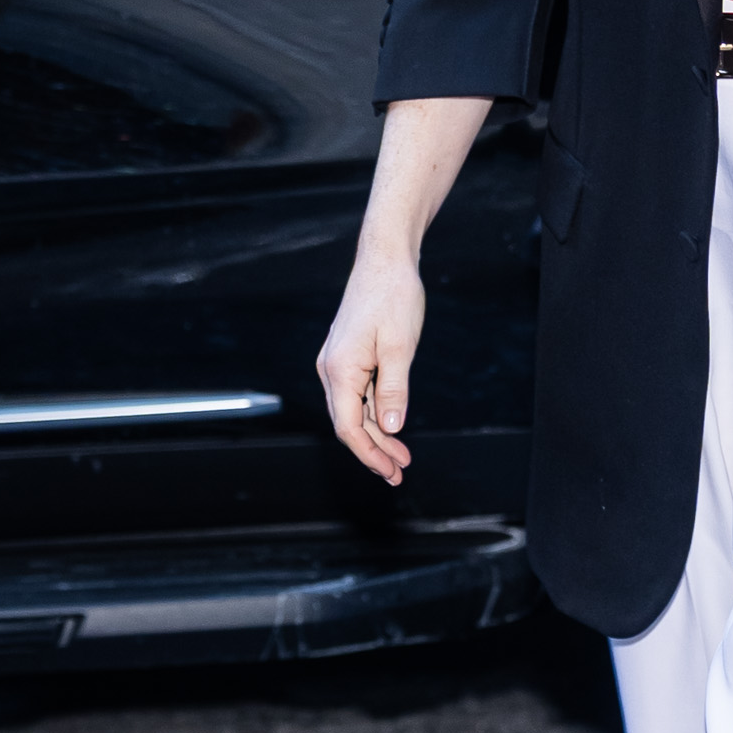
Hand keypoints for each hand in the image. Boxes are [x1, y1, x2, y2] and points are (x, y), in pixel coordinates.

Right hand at [317, 249, 424, 484]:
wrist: (384, 259)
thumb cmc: (393, 297)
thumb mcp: (401, 347)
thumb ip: (393, 391)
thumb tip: (391, 428)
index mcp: (339, 370)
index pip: (348, 427)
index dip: (369, 454)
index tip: (391, 471)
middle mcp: (331, 369)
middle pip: (349, 423)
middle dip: (375, 450)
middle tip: (400, 472)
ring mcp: (337, 363)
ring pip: (354, 410)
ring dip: (377, 434)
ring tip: (401, 457)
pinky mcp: (348, 356)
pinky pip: (357, 394)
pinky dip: (375, 413)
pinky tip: (392, 425)